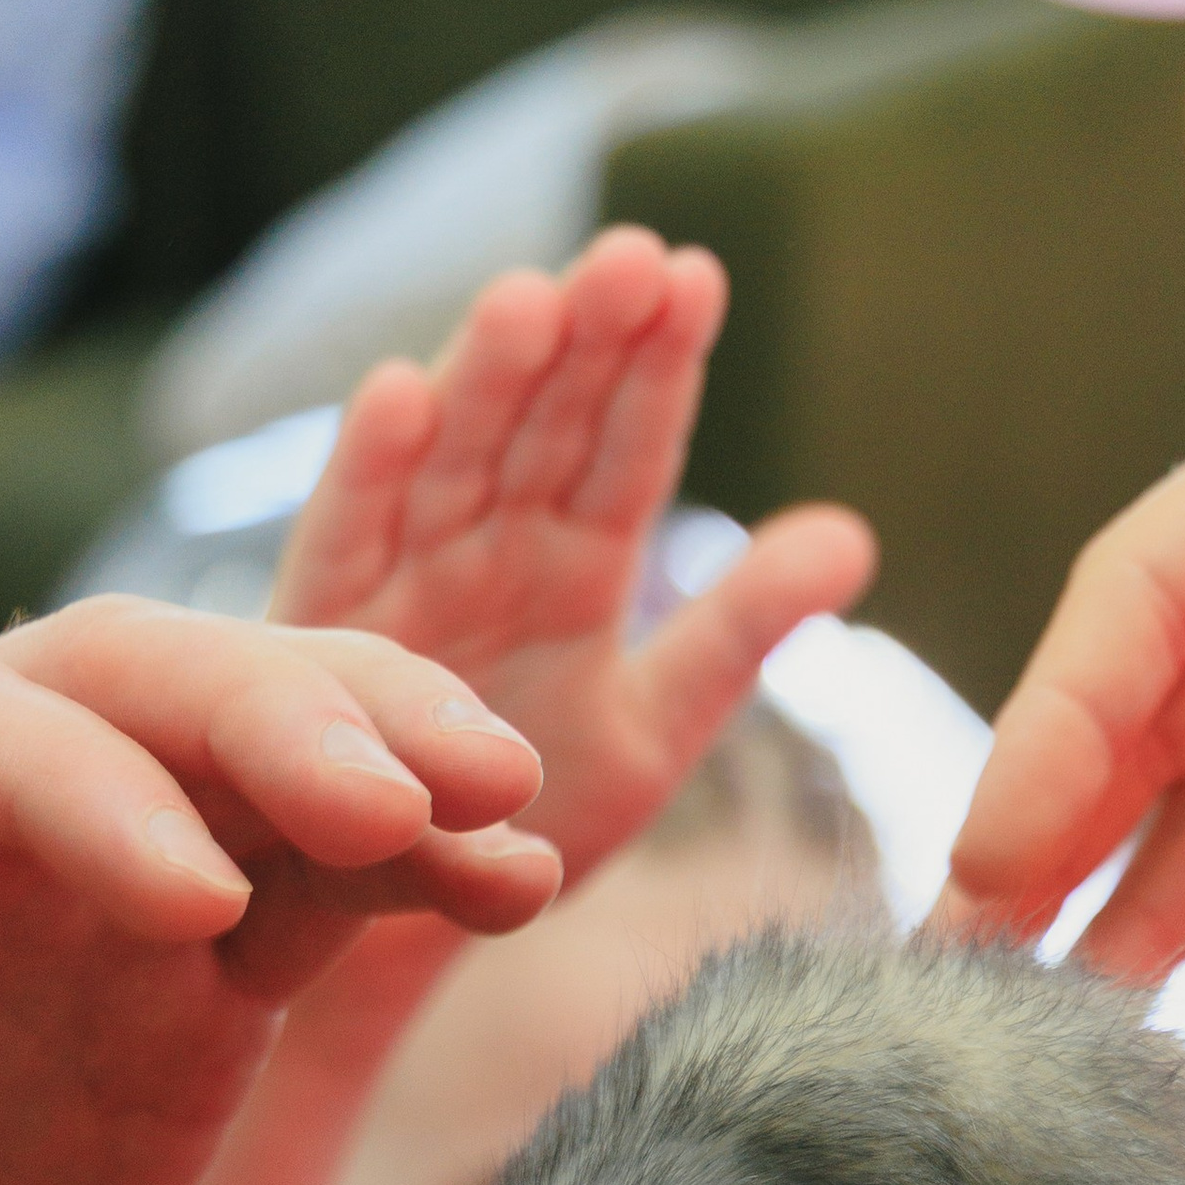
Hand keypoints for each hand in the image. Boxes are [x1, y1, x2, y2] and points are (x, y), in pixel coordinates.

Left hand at [0, 599, 557, 1184]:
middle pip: (121, 689)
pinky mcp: (191, 979)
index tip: (188, 904)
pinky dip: (420, 873)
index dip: (74, 787)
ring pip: (245, 756)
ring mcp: (84, 886)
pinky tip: (518, 882)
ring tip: (507, 803)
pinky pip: (319, 889)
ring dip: (383, 753)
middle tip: (408, 795)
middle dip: (271, 719)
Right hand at [271, 225, 876, 890]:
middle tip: (631, 261)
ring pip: (453, 459)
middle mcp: (492, 545)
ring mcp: (409, 578)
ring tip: (529, 299)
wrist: (416, 924)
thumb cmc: (525, 818)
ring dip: (486, 379)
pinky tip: (397, 394)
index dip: (659, 367)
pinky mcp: (329, 632)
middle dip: (583, 342)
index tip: (697, 279)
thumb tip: (854, 535)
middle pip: (544, 424)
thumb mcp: (657, 725)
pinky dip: (370, 471)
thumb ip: (741, 628)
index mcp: (577, 558)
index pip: (628, 446)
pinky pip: (349, 542)